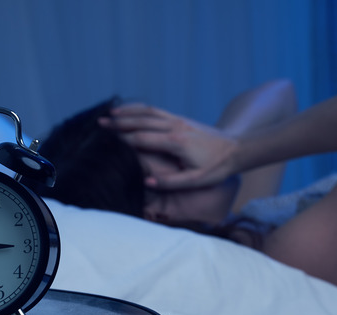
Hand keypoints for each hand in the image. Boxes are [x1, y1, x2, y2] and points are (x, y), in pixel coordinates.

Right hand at [99, 103, 238, 189]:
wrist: (237, 149)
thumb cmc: (217, 168)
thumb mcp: (196, 180)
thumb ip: (170, 182)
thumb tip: (145, 180)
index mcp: (176, 143)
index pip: (142, 139)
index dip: (122, 140)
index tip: (106, 141)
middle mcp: (174, 127)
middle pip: (141, 122)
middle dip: (119, 123)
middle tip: (99, 124)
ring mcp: (178, 120)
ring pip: (147, 112)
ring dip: (127, 112)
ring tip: (109, 114)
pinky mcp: (181, 119)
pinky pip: (156, 111)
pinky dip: (140, 110)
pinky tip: (130, 111)